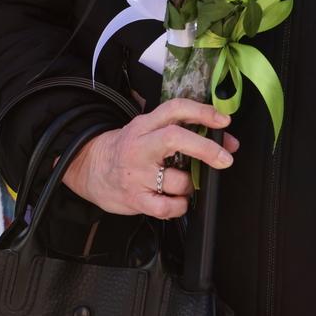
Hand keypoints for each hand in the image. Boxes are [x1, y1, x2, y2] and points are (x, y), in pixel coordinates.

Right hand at [61, 98, 238, 218]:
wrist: (89, 168)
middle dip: (205, 148)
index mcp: (145, 125)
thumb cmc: (127, 149)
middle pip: (175, 138)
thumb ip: (182, 131)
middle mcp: (141, 147)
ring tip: (186, 184)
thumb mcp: (148, 130)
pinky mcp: (135, 199)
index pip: (175, 109)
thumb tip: (227, 141)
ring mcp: (137, 175)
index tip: (224, 121)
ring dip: (191, 185)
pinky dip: (180, 206)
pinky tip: (178, 201)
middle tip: (225, 158)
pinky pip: (166, 207)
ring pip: (177, 180)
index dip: (202, 112)